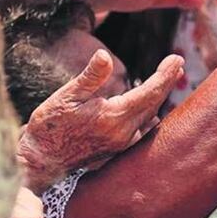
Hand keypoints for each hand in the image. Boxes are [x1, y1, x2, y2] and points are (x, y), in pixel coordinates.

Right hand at [17, 50, 184, 192]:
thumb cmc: (49, 126)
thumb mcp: (66, 96)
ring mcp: (123, 143)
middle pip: (155, 103)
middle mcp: (124, 132)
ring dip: (159, 98)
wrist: (40, 162)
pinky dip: (149, 113)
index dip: (165, 74)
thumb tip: (104, 55)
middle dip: (167, 82)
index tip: (177, 59)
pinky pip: (142, 129)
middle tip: (177, 63)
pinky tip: (150, 107)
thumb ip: (90, 77)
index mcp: (113, 116)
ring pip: (150, 116)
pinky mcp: (118, 150)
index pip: (150, 92)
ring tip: (167, 79)